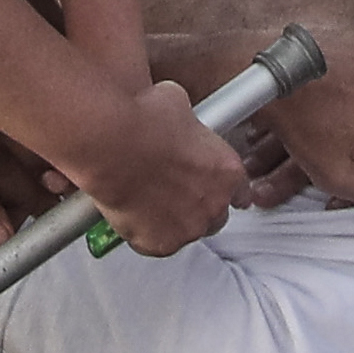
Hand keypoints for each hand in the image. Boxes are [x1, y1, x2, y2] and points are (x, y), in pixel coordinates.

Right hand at [81, 83, 248, 260]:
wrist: (115, 139)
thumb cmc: (145, 117)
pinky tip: (129, 211)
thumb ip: (186, 130)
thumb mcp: (180, 109)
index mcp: (228, 171)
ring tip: (143, 198)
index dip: (219, 188)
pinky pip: (152, 242)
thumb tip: (175, 122)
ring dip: (168, 219)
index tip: (209, 186)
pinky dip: (140, 231)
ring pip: (183, 231)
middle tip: (169, 189)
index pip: (238, 192)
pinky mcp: (159, 243)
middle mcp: (214, 203)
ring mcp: (188, 227)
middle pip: (214, 216)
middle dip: (194, 205)